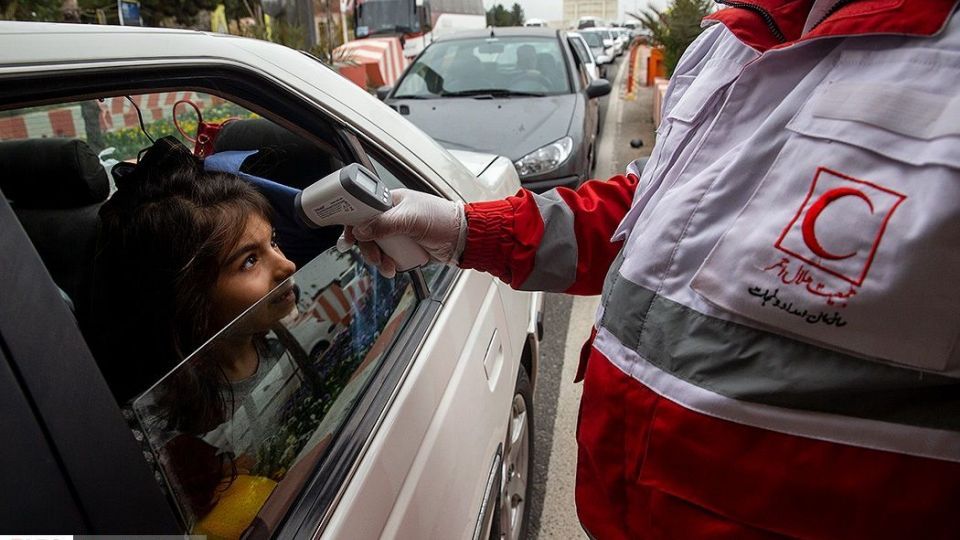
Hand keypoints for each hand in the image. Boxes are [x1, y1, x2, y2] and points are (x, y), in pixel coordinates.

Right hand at [338, 188, 464, 277]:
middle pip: (367, 232)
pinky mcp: (404, 248)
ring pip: (376, 247)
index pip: (363, 209)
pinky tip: (393, 268)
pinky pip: (388, 257)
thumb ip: (384, 224)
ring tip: (387, 266)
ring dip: (378, 259)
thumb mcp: (411, 219)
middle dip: (368, 247)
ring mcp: (398, 233)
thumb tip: (359, 230)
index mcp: (391, 201)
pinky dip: (388, 264)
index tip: (348, 238)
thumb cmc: (442, 220)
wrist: (463, 239)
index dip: (353, 222)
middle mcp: (392, 216)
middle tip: (374, 257)